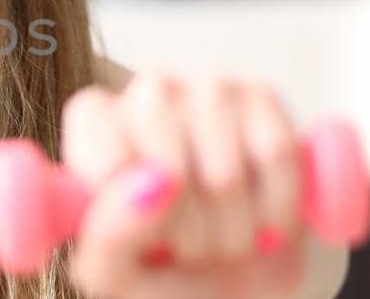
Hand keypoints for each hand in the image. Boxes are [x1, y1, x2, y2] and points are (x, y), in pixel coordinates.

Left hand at [60, 72, 325, 298]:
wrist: (237, 284)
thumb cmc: (163, 273)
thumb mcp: (117, 275)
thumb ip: (112, 238)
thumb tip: (150, 185)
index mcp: (94, 122)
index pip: (104, 148)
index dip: (131, 206)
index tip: (144, 236)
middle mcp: (147, 93)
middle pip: (166, 161)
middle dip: (185, 230)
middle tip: (188, 250)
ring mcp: (208, 90)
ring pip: (224, 171)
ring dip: (231, 230)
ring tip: (224, 239)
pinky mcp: (263, 97)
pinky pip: (276, 155)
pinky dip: (274, 210)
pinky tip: (263, 222)